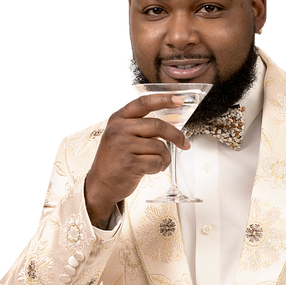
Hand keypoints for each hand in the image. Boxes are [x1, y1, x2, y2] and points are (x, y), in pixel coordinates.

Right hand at [84, 94, 190, 224]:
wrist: (101, 184)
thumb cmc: (115, 161)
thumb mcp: (120, 136)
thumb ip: (138, 128)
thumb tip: (168, 126)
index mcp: (117, 119)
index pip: (143, 104)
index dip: (163, 100)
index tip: (179, 100)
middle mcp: (118, 130)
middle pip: (157, 125)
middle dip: (175, 135)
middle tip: (184, 143)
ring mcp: (123, 146)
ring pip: (159, 146)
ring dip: (165, 157)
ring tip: (159, 162)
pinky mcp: (129, 163)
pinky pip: (157, 161)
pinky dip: (159, 167)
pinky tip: (152, 169)